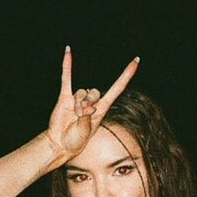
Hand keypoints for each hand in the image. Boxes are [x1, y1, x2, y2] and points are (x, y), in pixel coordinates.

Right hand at [46, 47, 139, 161]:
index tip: (136, 60)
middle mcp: (91, 102)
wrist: (60, 144)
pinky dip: (67, 65)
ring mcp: (78, 99)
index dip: (126, 75)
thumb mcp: (85, 132)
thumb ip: (87, 118)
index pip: (117, 88)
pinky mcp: (65, 98)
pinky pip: (67, 79)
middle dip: (88, 104)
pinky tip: (68, 51)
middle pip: (95, 92)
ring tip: (75, 116)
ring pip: (82, 92)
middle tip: (82, 115)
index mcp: (102, 109)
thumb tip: (86, 106)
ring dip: (79, 104)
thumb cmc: (75, 141)